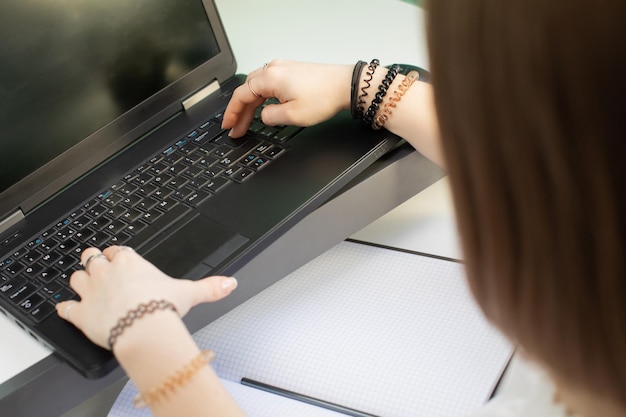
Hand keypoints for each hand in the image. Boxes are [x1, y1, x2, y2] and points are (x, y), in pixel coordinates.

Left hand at [56, 246, 237, 348]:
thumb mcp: (189, 293)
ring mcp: (91, 291)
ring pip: (76, 277)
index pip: (117, 251)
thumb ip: (209, 287)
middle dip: (93, 260)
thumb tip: (230, 282)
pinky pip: (66, 307)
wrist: (142, 329)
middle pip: (92, 257)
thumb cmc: (162, 308)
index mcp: (130, 263)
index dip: (116, 255)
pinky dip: (66, 308)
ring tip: (83, 285)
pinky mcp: (80, 313)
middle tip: (98, 266)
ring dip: (79, 280)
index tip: (119, 259)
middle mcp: (107, 272)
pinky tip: (67, 309)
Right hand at [222, 60, 352, 137]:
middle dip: (240, 111)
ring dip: (251, 105)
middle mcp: (273, 69)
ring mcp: (283, 68)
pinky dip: (262, 98)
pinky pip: (269, 84)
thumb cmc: (325, 96)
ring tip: (247, 122)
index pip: (241, 95)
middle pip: (247, 90)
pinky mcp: (291, 71)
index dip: (232, 113)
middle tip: (236, 129)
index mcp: (269, 78)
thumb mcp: (293, 116)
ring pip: (258, 87)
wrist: (346, 85)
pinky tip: (263, 108)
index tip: (228, 125)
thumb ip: (271, 117)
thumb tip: (263, 116)